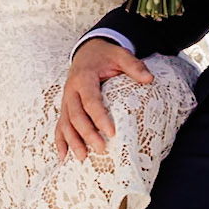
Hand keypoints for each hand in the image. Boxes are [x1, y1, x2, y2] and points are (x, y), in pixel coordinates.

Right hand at [56, 37, 151, 159]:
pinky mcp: (65, 107)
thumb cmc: (105, 55)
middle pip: (76, 115)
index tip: (111, 132)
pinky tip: (64, 156)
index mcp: (84, 78)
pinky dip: (60, 141)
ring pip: (65, 123)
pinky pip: (59, 125)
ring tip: (83, 157)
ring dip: (72, 141)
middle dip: (87, 134)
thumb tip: (149, 79)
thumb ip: (133, 66)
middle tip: (101, 149)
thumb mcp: (120, 55)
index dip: (100, 117)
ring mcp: (66, 100)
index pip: (91, 101)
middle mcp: (71, 90)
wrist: (87, 51)